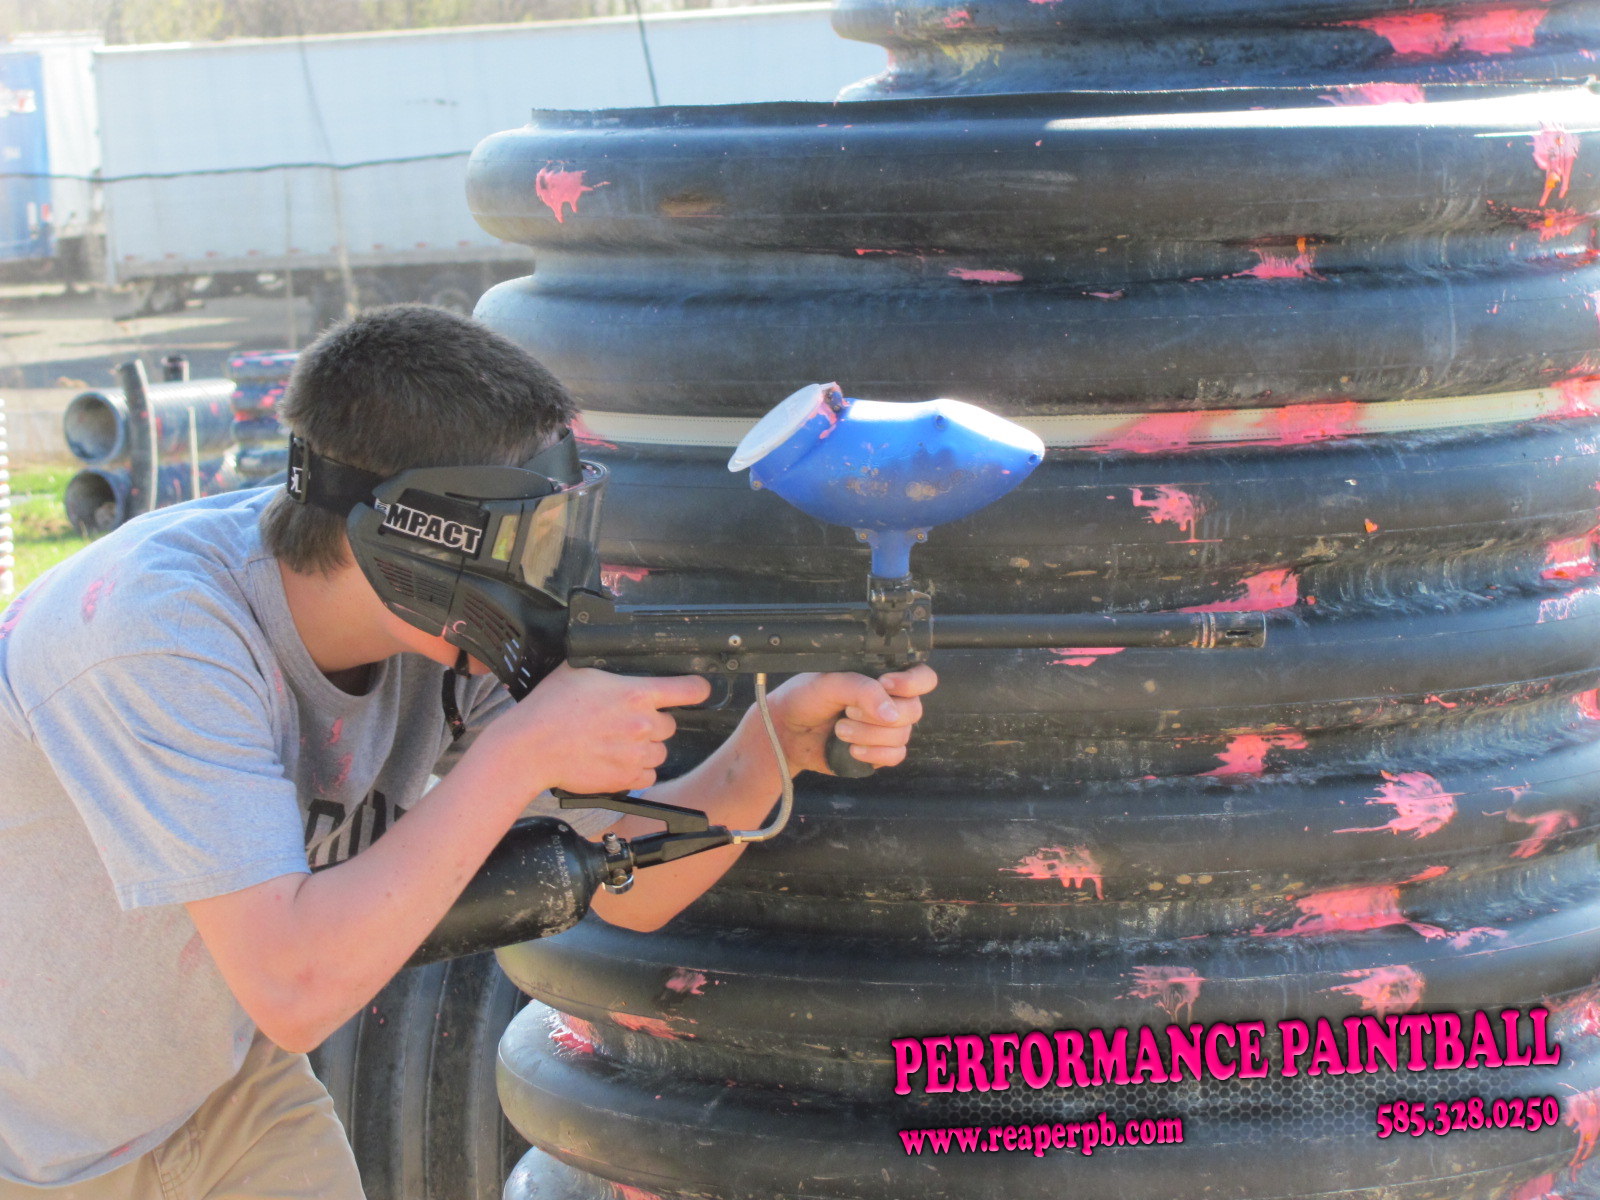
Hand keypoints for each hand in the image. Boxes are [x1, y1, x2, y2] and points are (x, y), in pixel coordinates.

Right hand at [480, 663, 711, 796]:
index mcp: (636, 694)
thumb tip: (614, 654)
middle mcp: (643, 724)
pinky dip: (637, 771)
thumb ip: (608, 667)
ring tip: (618, 743)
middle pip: (670, 724)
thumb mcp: (578, 670)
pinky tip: (616, 761)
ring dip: (646, 748)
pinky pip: (648, 776)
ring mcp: (636, 754)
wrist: (530, 748)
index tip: (698, 690)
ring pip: (660, 751)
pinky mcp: (626, 778)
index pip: (688, 689)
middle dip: (653, 722)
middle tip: (626, 722)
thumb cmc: (549, 708)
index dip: (697, 689)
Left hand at [764, 665, 936, 775]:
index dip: (912, 682)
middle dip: (877, 715)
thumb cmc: (805, 698)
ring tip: (840, 730)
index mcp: (882, 676)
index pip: (922, 677)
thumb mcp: (831, 683)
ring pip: (903, 735)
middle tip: (847, 711)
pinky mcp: (879, 752)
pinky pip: (896, 756)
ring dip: (869, 735)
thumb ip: (862, 690)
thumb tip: (890, 714)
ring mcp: (886, 729)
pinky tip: (852, 750)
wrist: (786, 731)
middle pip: (914, 709)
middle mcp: (889, 702)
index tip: (886, 685)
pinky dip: (874, 754)